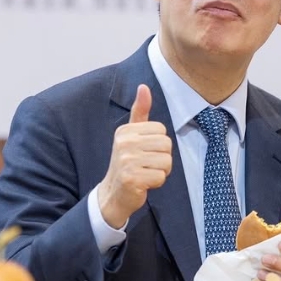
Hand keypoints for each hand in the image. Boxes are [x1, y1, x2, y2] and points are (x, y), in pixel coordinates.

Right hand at [98, 84, 172, 227]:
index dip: (159, 145)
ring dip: (160, 171)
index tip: (144, 152)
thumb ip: (140, 112)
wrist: (113, 194)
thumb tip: (143, 87)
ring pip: (166, 162)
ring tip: (145, 173)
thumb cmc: (128, 162)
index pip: (162, 130)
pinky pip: (161, 176)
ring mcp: (127, 161)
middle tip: (146, 165)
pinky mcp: (132, 178)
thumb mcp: (132, 135)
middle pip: (166, 145)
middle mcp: (124, 143)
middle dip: (162, 159)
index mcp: (126, 131)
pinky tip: (144, 184)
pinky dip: (156, 183)